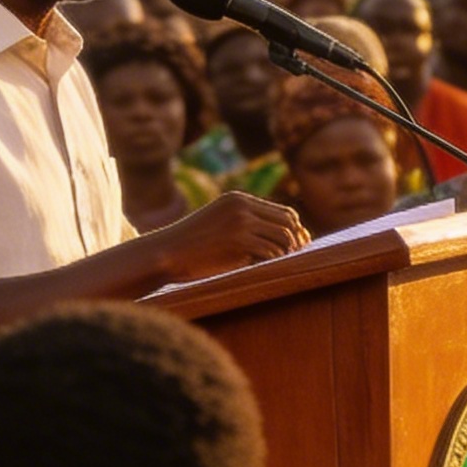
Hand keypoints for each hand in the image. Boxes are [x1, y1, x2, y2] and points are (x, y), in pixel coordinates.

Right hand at [154, 195, 308, 283]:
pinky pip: (271, 251)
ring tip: (284, 262)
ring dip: (287, 252)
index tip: (301, 243)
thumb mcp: (217, 222)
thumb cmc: (191, 244)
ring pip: (283, 236)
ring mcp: (242, 223)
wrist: (166, 252)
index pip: (281, 211)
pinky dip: (276, 260)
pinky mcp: (240, 242)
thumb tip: (278, 238)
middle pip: (288, 221)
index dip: (295, 228)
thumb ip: (242, 222)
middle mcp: (242, 207)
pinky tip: (271, 267)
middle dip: (298, 239)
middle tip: (300, 254)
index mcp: (238, 199)